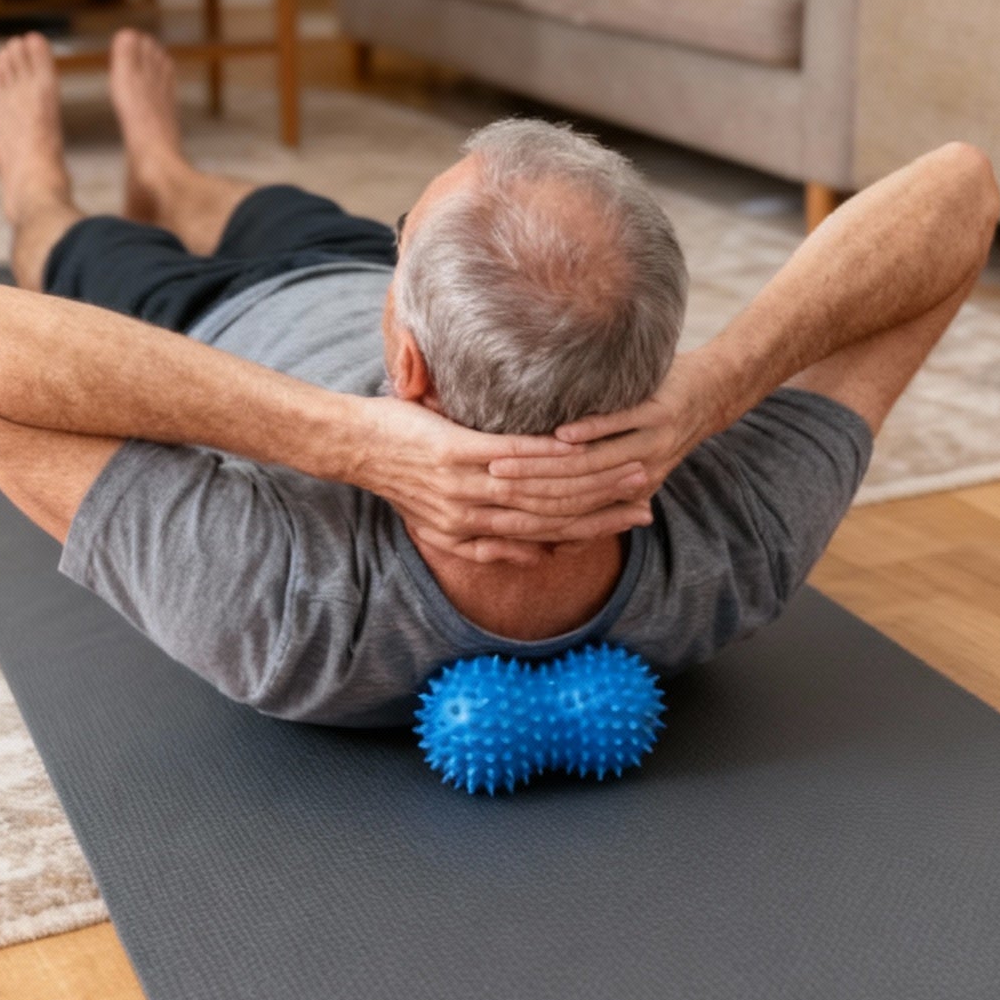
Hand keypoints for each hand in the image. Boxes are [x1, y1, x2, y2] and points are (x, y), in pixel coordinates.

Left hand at [350, 395, 657, 564]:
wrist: (352, 446)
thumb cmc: (395, 473)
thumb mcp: (435, 523)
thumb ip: (482, 540)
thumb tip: (530, 553)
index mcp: (470, 538)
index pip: (543, 539)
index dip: (589, 534)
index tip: (628, 524)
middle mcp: (472, 520)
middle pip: (551, 520)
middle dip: (603, 513)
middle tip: (646, 503)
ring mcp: (465, 488)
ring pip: (540, 491)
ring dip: (590, 482)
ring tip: (629, 470)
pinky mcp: (457, 454)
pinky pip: (514, 456)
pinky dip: (552, 454)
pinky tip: (583, 447)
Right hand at [485, 354, 717, 502]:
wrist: (716, 391)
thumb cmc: (659, 423)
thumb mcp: (635, 464)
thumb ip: (595, 491)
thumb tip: (550, 524)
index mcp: (632, 492)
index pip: (576, 518)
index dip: (535, 519)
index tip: (495, 516)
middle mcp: (643, 474)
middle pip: (576, 493)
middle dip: (529, 487)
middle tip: (490, 481)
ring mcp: (654, 444)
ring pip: (594, 463)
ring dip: (549, 464)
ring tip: (507, 461)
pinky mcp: (662, 413)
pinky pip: (620, 424)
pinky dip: (590, 429)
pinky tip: (561, 431)